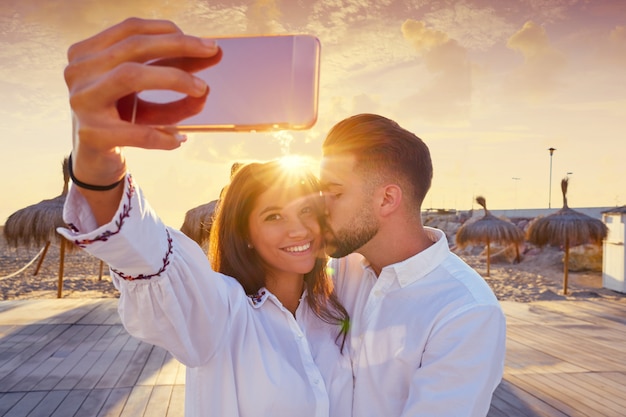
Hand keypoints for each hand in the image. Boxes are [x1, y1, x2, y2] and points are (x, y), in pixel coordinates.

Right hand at [64, 17, 219, 185]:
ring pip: (130, 76)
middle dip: (179, 46)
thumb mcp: (147, 92)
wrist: (94, 160)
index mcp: (88, 53)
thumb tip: (213, 54)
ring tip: (202, 89)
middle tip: (213, 53)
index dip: (169, 31)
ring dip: (174, 78)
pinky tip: (179, 139)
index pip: (131, 30)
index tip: (203, 42)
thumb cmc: (122, 118)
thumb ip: (175, 70)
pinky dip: (164, 135)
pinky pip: (138, 132)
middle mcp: (79, 71)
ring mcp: (82, 102)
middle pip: (134, 47)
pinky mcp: (92, 134)